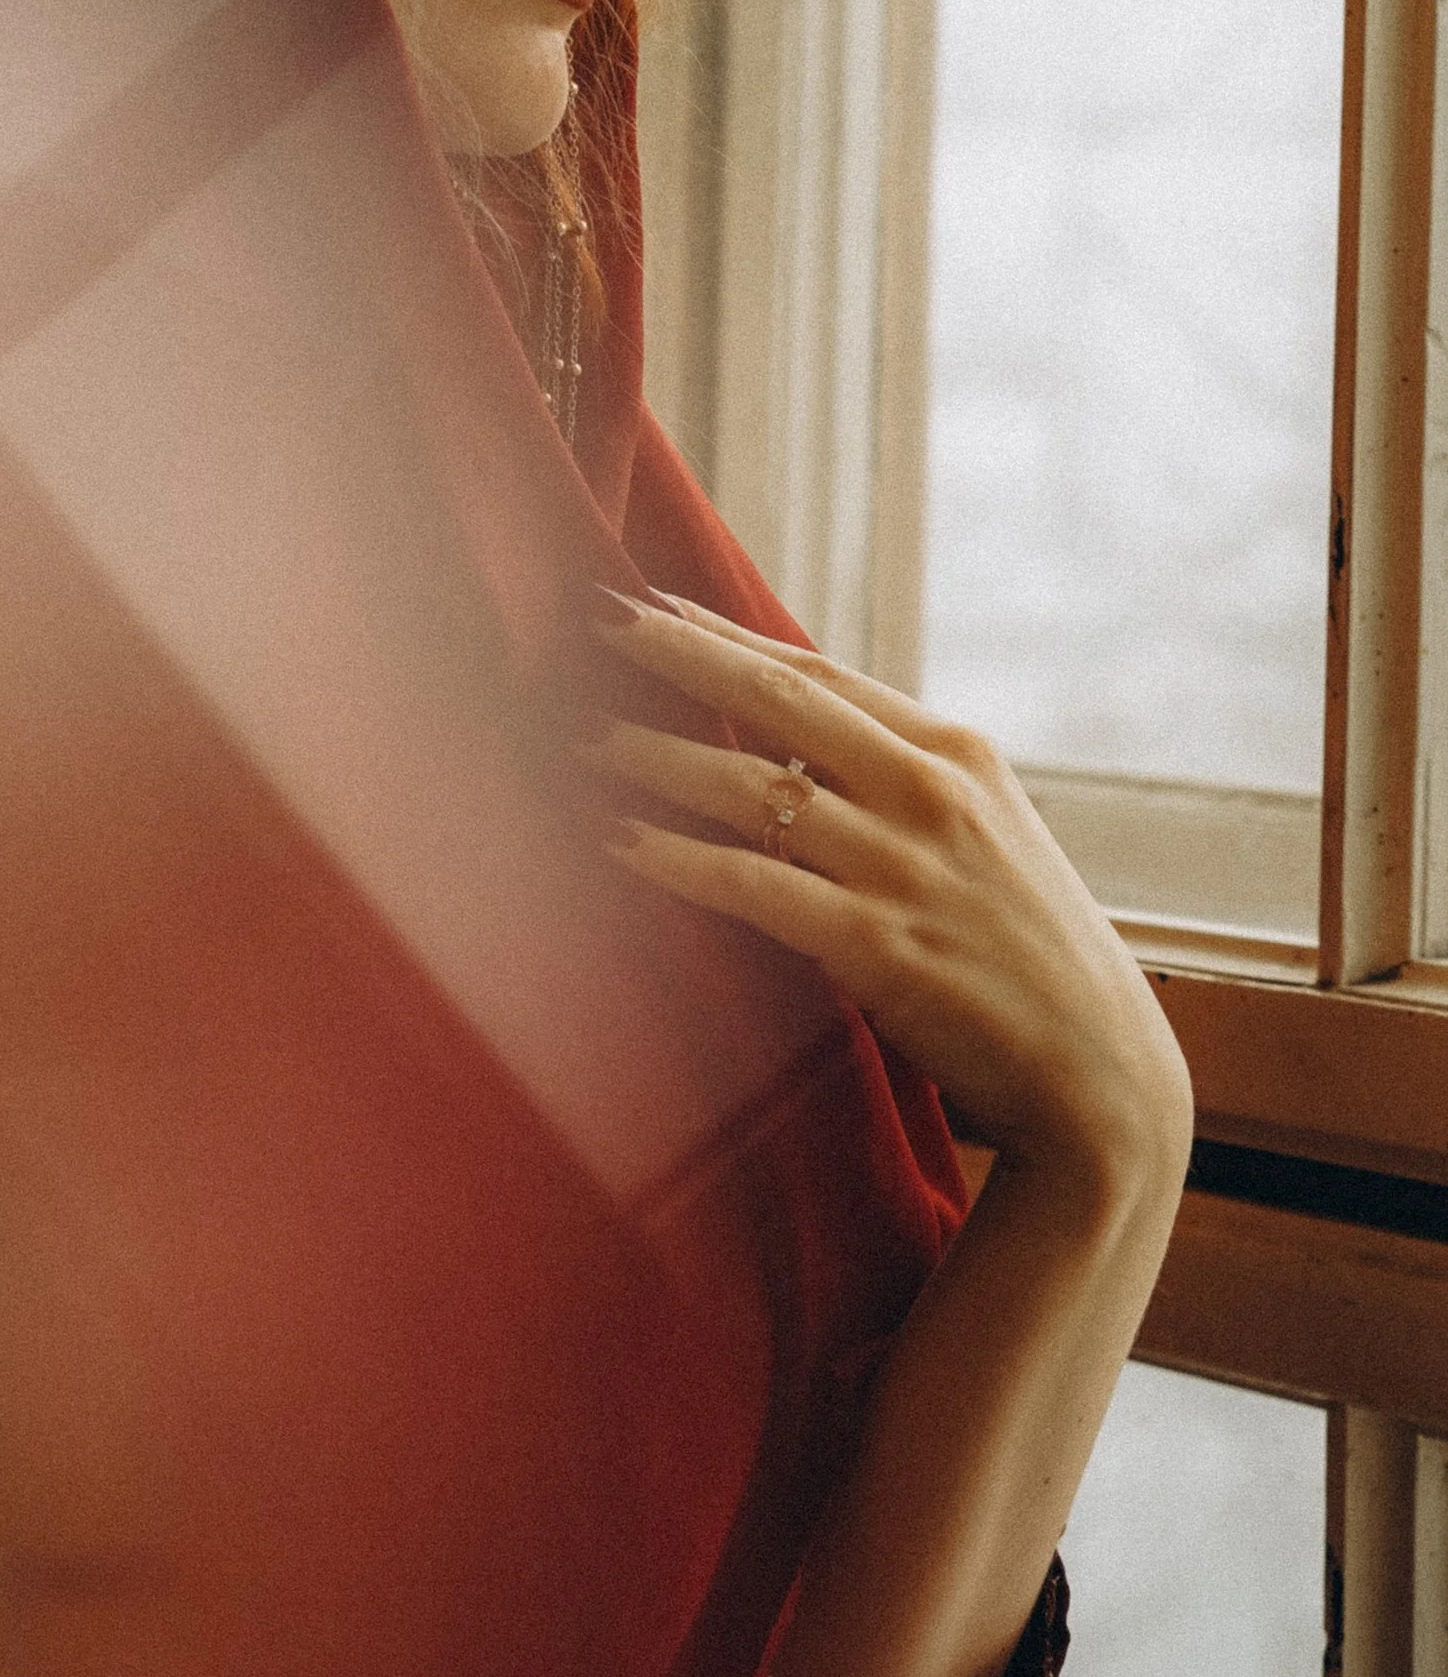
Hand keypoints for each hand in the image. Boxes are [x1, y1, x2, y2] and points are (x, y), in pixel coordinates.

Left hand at [587, 593, 1191, 1210]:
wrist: (1102, 1073)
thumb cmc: (1029, 955)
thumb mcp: (984, 838)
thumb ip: (900, 786)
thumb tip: (794, 750)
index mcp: (957, 754)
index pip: (818, 673)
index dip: (725, 635)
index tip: (650, 602)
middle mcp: (930, 793)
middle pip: (778, 700)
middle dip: (677, 653)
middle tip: (591, 618)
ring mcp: (904, 866)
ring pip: (751, 787)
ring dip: (652, 756)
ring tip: (573, 737)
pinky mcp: (878, 944)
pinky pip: (752, 885)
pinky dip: (676, 858)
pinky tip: (615, 842)